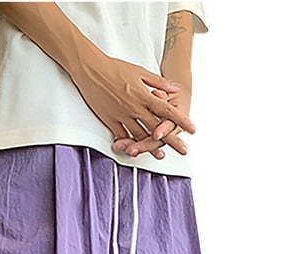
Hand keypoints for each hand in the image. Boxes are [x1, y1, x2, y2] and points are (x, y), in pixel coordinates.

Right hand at [69, 54, 195, 147]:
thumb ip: (158, 82)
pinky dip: (128, 144)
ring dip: (151, 147)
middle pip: (157, 127)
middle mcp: (135, 107)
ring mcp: (122, 115)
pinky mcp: (110, 120)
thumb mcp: (140, 71)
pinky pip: (121, 135)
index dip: (181, 120)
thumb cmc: (115, 68)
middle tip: (184, 150)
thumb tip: (172, 89)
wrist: (91, 69)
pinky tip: (135, 150)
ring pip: (139, 135)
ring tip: (161, 155)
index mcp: (144, 95)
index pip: (167, 110)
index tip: (193, 129)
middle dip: (172, 140)